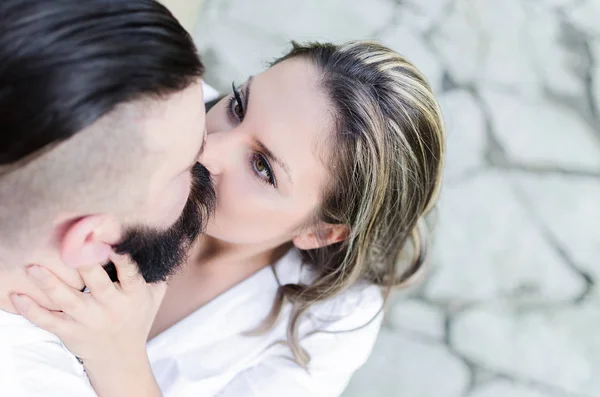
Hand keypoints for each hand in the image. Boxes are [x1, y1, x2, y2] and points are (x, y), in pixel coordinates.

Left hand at [10, 254, 166, 365]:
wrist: (120, 358)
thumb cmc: (137, 319)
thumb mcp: (154, 296)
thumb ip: (155, 271)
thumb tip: (162, 240)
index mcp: (133, 296)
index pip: (130, 274)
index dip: (122, 258)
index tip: (112, 240)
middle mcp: (111, 308)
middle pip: (97, 284)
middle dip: (85, 263)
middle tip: (73, 242)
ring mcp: (88, 321)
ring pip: (67, 301)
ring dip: (50, 284)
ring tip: (34, 267)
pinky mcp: (69, 332)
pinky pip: (48, 321)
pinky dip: (31, 311)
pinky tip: (17, 297)